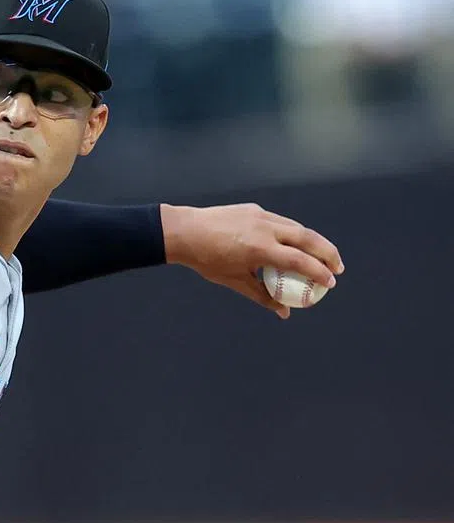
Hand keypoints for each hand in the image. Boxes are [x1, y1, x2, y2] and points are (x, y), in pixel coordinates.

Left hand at [161, 203, 343, 318]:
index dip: (319, 271)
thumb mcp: (234, 281)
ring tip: (323, 256)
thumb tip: (284, 312)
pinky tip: (296, 245)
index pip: (299, 260)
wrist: (185, 231)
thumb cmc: (207, 260)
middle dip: (328, 253)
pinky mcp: (254, 209)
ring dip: (314, 242)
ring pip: (296, 227)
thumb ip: (262, 296)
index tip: (331, 282)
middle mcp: (264, 228)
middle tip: (338, 268)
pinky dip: (293, 233)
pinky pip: (280, 222)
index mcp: (259, 248)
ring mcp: (260, 215)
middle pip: (308, 238)